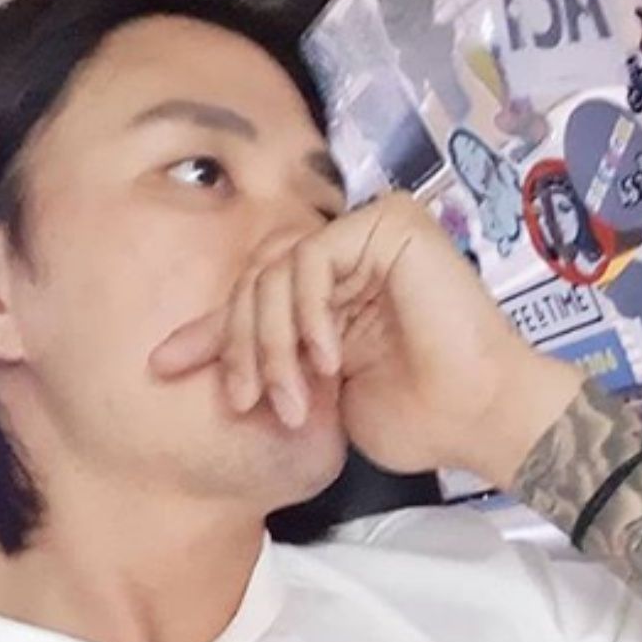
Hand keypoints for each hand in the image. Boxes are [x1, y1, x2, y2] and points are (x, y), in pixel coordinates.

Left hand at [149, 191, 580, 482]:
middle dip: (240, 348)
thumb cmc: (419, 418)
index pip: (254, 299)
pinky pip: (311, 258)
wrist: (478, 417)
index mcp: (333, 293)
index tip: (163, 368)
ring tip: (293, 400)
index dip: (207, 335)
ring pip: (275, 271)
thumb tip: (196, 361)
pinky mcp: (389, 223)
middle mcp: (348, 255)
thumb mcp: (320, 396)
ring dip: (272, 343)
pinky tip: (327, 360)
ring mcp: (368, 233)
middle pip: (255, 282)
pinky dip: (306, 313)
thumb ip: (275, 366)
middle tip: (248, 403)